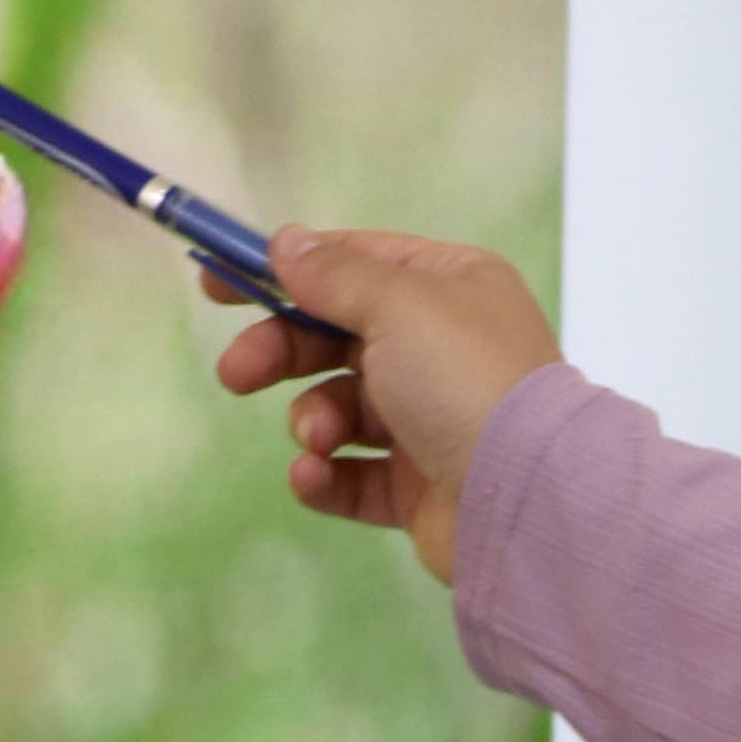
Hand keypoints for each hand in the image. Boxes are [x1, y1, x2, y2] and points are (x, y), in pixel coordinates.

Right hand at [215, 225, 560, 584]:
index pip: (356, 264)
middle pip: (338, 338)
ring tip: (317, 438)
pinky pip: (353, 475)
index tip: (216, 287)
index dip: (285, 273)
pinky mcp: (420, 487)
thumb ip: (334, 275)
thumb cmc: (463, 380)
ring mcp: (433, 421)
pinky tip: (313, 476)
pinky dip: (326, 476)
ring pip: (341, 408)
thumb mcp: (397, 304)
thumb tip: (287, 243)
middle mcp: (445, 349)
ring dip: (313, 420)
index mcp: (451, 289)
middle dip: (281, 353)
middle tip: (236, 374)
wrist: (523, 498)